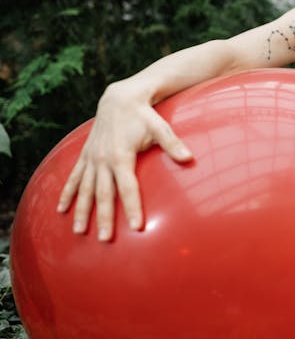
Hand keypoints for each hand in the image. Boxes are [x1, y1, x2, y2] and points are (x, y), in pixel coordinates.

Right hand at [57, 87, 192, 240]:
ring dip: (82, 211)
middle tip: (106, 239)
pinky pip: (74, 178)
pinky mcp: (85, 156)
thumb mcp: (160, 127)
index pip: (129, 188)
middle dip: (105, 217)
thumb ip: (173, 144)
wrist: (119, 99)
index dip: (133, 207)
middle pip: (104, 194)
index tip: (137, 227)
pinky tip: (61, 210)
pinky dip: (67, 193)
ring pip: (86, 190)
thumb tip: (190, 158)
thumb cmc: (144, 115)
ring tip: (80, 232)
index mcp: (121, 156)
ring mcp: (92, 159)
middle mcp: (103, 160)